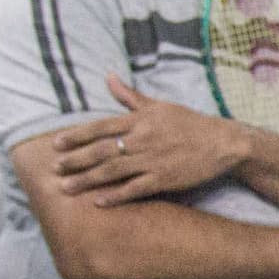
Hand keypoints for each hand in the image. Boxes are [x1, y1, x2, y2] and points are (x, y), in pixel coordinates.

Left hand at [57, 76, 251, 205]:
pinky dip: (115, 196)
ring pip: (113, 171)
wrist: (223, 143)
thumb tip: (108, 77)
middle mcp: (143, 139)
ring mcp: (153, 161)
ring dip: (87, 180)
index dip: (77, 136)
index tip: (56, 144)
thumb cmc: (190, 123)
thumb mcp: (159, 105)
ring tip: (66, 187)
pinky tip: (98, 202)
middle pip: (102, 151)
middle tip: (54, 168)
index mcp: (140, 120)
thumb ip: (130, 96)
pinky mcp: (164, 179)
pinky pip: (134, 189)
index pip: (101, 127)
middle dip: (75, 160)